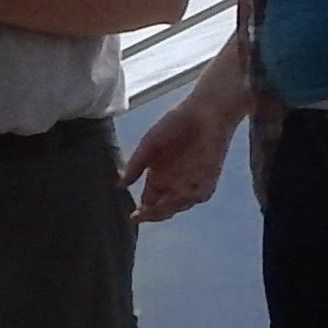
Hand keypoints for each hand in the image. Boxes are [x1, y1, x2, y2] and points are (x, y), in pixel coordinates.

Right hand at [123, 91, 239, 223]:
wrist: (204, 111)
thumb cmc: (175, 123)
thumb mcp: (149, 144)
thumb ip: (135, 165)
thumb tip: (119, 185)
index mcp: (158, 178)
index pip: (148, 202)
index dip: (141, 212)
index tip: (132, 216)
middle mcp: (174, 184)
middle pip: (163, 208)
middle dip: (153, 214)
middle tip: (143, 215)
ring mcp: (191, 183)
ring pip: (180, 204)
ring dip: (169, 208)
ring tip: (157, 208)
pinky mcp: (208, 179)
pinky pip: (199, 195)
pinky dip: (188, 198)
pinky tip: (178, 197)